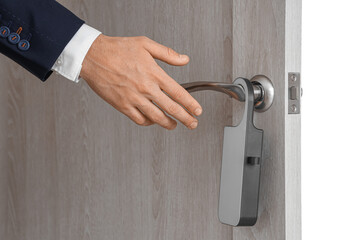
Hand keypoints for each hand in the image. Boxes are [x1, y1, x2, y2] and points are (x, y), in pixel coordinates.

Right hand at [80, 35, 201, 129]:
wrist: (93, 56)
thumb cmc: (117, 49)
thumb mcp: (145, 44)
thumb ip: (167, 53)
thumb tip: (184, 59)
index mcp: (154, 74)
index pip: (178, 93)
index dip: (190, 104)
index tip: (197, 111)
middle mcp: (146, 88)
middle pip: (171, 109)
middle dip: (185, 119)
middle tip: (193, 124)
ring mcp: (134, 99)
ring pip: (156, 118)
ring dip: (168, 124)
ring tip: (174, 125)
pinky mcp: (122, 106)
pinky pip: (139, 119)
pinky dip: (149, 122)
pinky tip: (153, 120)